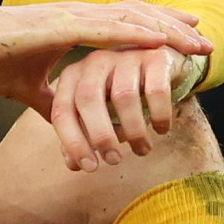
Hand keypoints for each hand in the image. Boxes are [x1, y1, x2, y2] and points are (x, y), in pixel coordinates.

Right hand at [0, 0, 211, 170]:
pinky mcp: (60, 26)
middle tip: (206, 39)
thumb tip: (65, 119)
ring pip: (131, 19)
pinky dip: (137, 33)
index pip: (124, 19)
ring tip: (197, 40)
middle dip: (174, 25)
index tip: (185, 32)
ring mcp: (70, 17)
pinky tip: (160, 38)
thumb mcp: (26, 88)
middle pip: (138, 15)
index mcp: (71, 23)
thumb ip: (50, 101)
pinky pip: (107, 29)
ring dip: (167, 29)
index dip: (157, 23)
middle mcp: (77, 14)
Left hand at [38, 43, 213, 171]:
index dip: (72, 142)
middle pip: (88, 99)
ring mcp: (124, 56)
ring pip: (123, 96)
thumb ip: (82, 135)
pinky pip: (156, 89)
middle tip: (115, 160)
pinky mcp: (155, 58)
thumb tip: (72, 163)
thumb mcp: (98, 113)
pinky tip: (161, 129)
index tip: (89, 167)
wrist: (160, 64)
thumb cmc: (120, 92)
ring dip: (134, 130)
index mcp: (73, 76)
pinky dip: (159, 114)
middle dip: (100, 136)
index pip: (61, 110)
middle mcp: (94, 62)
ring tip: (142, 149)